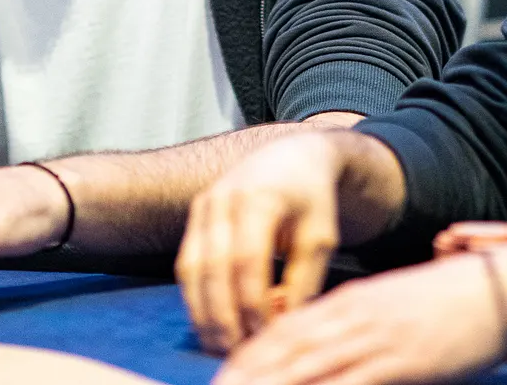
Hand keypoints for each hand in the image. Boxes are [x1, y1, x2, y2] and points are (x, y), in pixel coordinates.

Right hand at [176, 131, 348, 353]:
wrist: (291, 156)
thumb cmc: (312, 201)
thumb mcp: (320, 239)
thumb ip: (303, 281)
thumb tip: (279, 325)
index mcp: (261, 198)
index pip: (248, 260)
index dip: (253, 302)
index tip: (265, 332)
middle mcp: (225, 198)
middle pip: (213, 267)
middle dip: (223, 315)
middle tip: (236, 350)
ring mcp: (205, 204)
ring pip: (191, 268)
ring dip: (203, 312)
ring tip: (220, 344)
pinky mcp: (195, 214)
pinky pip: (187, 263)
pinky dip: (196, 296)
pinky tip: (211, 322)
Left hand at [214, 241, 506, 384]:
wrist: (505, 285)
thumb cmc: (455, 300)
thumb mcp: (395, 306)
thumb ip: (360, 324)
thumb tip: (329, 348)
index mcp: (350, 302)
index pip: (284, 330)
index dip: (248, 355)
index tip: (220, 373)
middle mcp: (353, 318)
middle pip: (284, 351)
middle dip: (244, 376)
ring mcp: (375, 340)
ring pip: (306, 369)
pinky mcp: (402, 363)